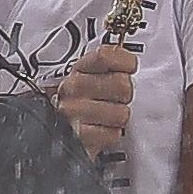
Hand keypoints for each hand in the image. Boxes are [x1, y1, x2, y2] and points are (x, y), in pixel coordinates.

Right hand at [57, 41, 137, 161]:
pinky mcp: (77, 138)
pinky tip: (101, 130)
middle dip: (125, 94)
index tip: (128, 68)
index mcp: (79, 68)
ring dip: (118, 118)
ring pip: (121, 113)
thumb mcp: (95, 75)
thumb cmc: (85, 101)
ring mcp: (72, 113)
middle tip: (115, 98)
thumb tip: (132, 60)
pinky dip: (110, 135)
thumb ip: (114, 63)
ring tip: (107, 116)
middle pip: (122, 84)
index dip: (126, 62)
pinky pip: (112, 135)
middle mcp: (72, 88)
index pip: (106, 55)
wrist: (60, 130)